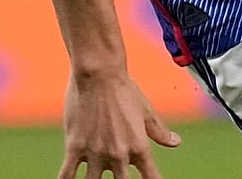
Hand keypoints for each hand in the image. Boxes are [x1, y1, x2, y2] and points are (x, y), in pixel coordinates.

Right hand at [59, 71, 180, 178]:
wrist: (99, 73)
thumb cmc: (124, 89)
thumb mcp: (146, 111)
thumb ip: (159, 131)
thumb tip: (175, 143)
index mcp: (139, 147)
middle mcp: (118, 154)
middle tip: (120, 178)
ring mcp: (95, 153)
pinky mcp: (74, 147)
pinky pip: (66, 175)